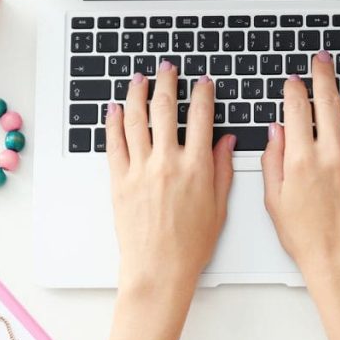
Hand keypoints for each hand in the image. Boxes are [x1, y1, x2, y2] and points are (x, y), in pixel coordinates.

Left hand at [105, 62, 235, 290]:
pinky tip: (116, 109)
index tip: (203, 83)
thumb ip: (222, 169)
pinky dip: (114, 122)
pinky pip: (115, 144)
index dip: (203, 94)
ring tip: (140, 78)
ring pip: (136, 120)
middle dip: (168, 83)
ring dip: (138, 93)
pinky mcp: (119, 181)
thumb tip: (226, 141)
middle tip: (168, 69)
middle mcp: (167, 163)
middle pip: (165, 110)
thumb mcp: (219, 207)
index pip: (201, 118)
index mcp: (196, 167)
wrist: (158, 271)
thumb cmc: (190, 246)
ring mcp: (140, 170)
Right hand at [261, 51, 339, 286]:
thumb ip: (272, 160)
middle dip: (323, 73)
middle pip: (328, 99)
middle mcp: (331, 153)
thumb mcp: (274, 199)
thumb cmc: (306, 235)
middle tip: (322, 59)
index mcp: (301, 160)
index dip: (294, 89)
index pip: (297, 108)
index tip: (293, 81)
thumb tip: (275, 130)